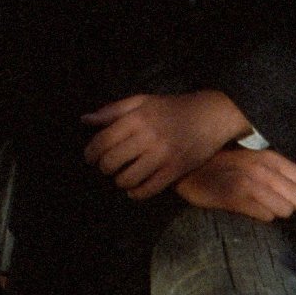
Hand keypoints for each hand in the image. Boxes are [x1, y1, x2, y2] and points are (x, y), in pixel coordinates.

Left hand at [83, 90, 251, 199]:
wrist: (210, 116)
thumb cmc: (172, 108)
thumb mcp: (141, 101)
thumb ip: (112, 111)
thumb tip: (85, 120)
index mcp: (136, 119)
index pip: (103, 141)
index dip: (91, 152)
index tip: (89, 157)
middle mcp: (147, 137)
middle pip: (112, 161)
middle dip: (103, 167)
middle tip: (105, 167)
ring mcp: (162, 156)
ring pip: (128, 178)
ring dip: (119, 181)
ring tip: (120, 177)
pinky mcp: (176, 170)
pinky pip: (149, 189)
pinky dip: (136, 193)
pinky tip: (133, 189)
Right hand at [174, 148, 295, 221]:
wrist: (189, 170)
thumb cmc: (225, 167)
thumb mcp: (254, 161)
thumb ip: (278, 173)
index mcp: (272, 158)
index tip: (291, 197)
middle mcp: (263, 168)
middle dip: (292, 206)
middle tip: (274, 203)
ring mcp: (249, 182)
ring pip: (285, 210)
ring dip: (275, 212)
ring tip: (260, 206)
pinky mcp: (235, 197)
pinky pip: (265, 216)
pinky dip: (261, 216)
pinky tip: (248, 209)